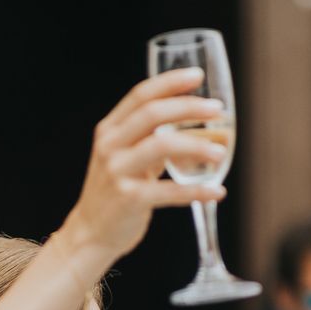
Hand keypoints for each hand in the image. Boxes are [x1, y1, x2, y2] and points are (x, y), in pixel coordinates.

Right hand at [63, 67, 226, 259]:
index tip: (197, 76)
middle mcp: (109, 147)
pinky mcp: (129, 200)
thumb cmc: (113, 193)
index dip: (170, 82)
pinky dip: (197, 191)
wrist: (90, 233)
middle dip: (188, 108)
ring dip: (196, 146)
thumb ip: (150, 139)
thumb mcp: (124, 158)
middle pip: (152, 114)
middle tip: (217, 110)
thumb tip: (193, 124)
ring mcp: (117, 172)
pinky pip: (169, 191)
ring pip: (161, 147)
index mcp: (109, 131)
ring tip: (220, 153)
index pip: (140, 96)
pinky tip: (217, 192)